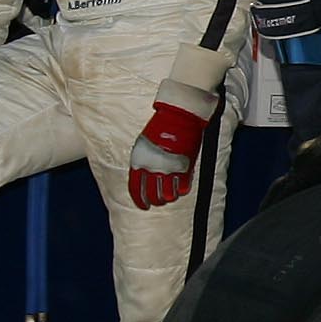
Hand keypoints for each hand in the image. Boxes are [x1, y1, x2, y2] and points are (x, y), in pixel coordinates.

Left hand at [127, 85, 216, 209]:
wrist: (179, 115)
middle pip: (152, 195)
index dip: (140, 201)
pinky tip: (181, 190)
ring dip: (168, 198)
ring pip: (168, 195)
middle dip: (155, 201)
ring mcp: (169, 169)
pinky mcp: (184, 167)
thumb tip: (142, 173)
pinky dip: (182, 191)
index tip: (144, 206)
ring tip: (170, 197)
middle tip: (158, 201)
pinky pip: (183, 187)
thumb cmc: (160, 126)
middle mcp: (152, 168)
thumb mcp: (143, 143)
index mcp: (139, 161)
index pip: (136, 189)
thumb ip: (142, 159)